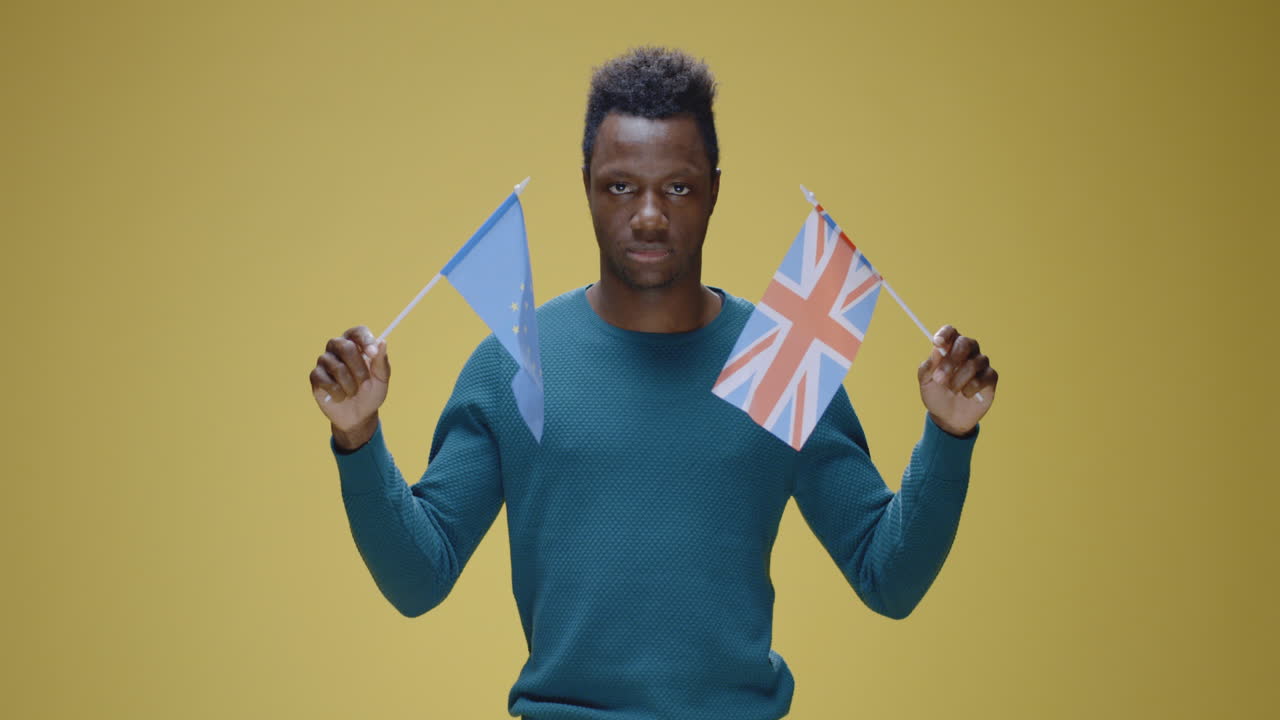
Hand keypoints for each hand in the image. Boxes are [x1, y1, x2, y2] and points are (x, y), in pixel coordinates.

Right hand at [309, 326, 389, 441]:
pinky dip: (337, 392)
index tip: (373, 354)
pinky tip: (341, 397)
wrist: (359, 415)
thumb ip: (381, 362)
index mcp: (356, 344)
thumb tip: (382, 342)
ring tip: (353, 392)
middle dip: (359, 368)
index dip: (365, 341)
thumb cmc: (371, 392)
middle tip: (365, 382)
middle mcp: (338, 348)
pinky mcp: (316, 376)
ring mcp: (325, 361)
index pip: (358, 332)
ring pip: (336, 366)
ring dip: (350, 384)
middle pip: (345, 347)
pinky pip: (325, 380)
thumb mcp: (381, 379)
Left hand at [917, 325, 996, 436]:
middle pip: (965, 343)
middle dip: (951, 361)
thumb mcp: (925, 383)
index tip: (937, 343)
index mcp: (949, 347)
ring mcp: (980, 363)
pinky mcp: (990, 377)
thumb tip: (936, 351)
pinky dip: (971, 388)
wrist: (948, 417)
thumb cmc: (936, 395)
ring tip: (952, 391)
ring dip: (958, 380)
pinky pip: (983, 378)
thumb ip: (928, 367)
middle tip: (939, 378)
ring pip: (973, 363)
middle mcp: (967, 351)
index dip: (945, 334)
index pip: (951, 331)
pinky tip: (966, 395)